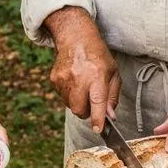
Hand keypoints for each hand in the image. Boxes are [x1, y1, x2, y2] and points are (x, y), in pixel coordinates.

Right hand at [46, 10, 120, 132]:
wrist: (75, 38)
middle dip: (86, 112)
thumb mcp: (113, 72)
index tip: (98, 129)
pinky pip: (62, 97)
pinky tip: (74, 80)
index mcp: (97, 75)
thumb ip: (112, 96)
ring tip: (83, 85)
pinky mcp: (54, 79)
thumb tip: (110, 116)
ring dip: (77, 102)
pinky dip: (69, 94)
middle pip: (79, 109)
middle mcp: (79, 77)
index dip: (97, 117)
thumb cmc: (97, 55)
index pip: (97, 101)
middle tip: (92, 102)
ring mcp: (64, 78)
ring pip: (70, 105)